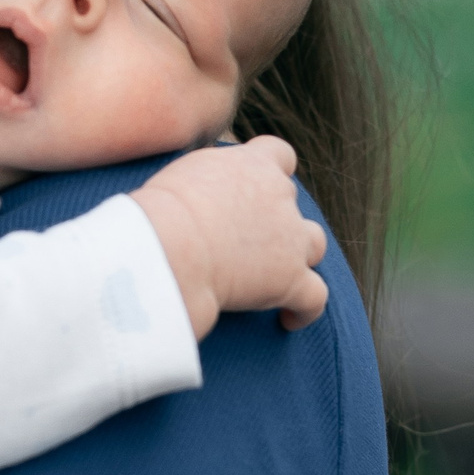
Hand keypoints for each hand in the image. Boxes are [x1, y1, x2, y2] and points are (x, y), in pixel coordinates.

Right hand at [131, 136, 329, 338]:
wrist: (170, 247)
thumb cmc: (159, 211)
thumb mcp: (180, 174)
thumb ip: (204, 175)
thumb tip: (196, 187)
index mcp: (253, 164)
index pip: (278, 154)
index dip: (272, 170)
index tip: (254, 187)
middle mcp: (280, 196)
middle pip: (291, 202)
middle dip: (275, 217)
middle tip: (244, 238)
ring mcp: (291, 239)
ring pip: (314, 244)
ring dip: (298, 256)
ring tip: (276, 274)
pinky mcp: (292, 281)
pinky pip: (314, 298)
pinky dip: (304, 310)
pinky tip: (288, 320)